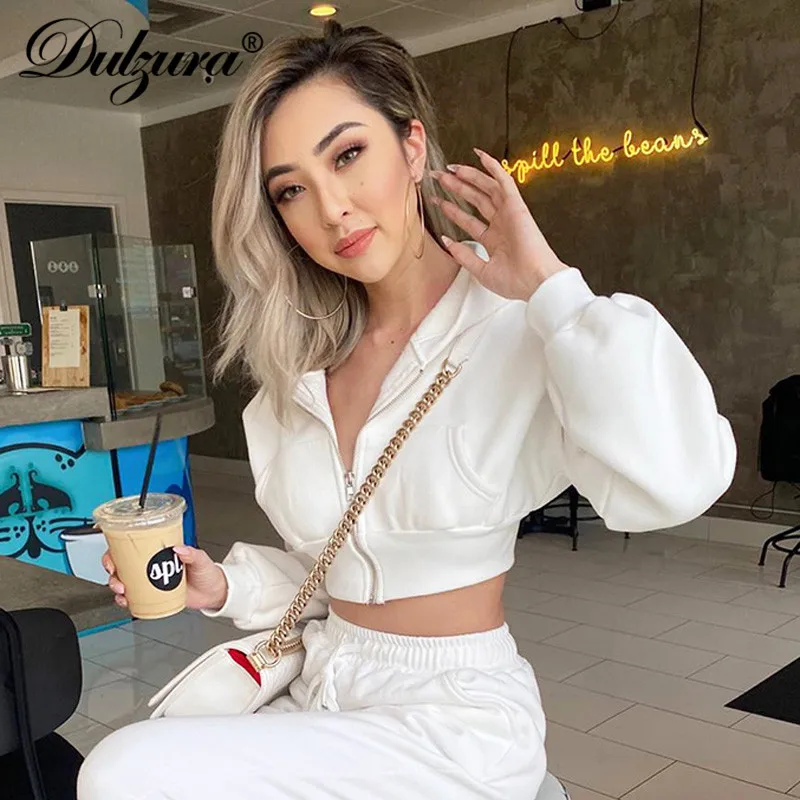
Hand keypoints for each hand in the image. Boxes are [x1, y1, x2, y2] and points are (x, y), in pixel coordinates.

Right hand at [103, 546, 227, 611]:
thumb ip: (192, 554)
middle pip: (122, 564)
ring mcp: (150, 581)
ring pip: (123, 581)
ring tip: (123, 591)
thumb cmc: (207, 572)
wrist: (213, 592)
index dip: (117, 550)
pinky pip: (133, 597)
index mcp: (160, 551)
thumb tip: (179, 549)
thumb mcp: (201, 559)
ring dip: (116, 586)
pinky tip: (126, 601)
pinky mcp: (153, 596)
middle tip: (117, 578)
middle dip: (112, 571)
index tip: (114, 556)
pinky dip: (125, 600)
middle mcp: (151, 565)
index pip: (133, 545)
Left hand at [431, 147, 567, 300]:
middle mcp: (501, 224)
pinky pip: (504, 181)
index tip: (437, 200)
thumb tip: (446, 241)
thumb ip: (464, 255)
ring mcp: (508, 214)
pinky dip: (493, 168)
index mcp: (494, 240)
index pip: (468, 220)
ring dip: (468, 176)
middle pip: (475, 200)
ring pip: (486, 188)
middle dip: (456, 187)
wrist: (534, 281)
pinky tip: (479, 155)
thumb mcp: (481, 271)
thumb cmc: (514, 281)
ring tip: (450, 168)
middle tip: (438, 177)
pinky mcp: (516, 206)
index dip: (452, 209)